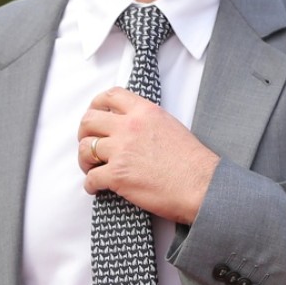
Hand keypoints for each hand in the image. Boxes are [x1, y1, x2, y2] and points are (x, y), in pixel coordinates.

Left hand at [77, 87, 218, 223]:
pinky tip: (98, 188)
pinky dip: (91, 185)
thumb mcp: (171, 126)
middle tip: (89, 144)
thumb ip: (147, 121)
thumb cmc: (192, 161)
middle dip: (84, 133)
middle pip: (89, 120)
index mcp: (145, 112)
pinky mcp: (117, 175)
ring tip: (93, 168)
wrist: (201, 185)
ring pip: (85, 149)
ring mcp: (121, 151)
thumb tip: (130, 126)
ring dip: (85, 160)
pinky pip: (90, 178)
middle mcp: (130, 127)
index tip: (95, 113)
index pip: (111, 96)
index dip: (96, 104)